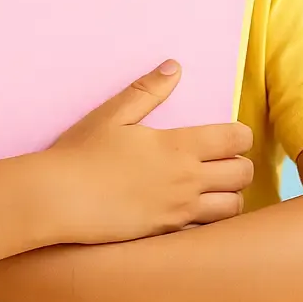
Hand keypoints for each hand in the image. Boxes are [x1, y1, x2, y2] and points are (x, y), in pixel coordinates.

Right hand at [42, 60, 253, 244]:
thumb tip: (175, 66)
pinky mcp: (167, 234)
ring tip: (214, 189)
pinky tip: (193, 213)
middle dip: (241, 164)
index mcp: (178, 146)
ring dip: (231, 196)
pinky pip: (207, 232)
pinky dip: (210, 223)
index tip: (228, 135)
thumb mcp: (113, 115)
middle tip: (223, 161)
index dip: (240, 135)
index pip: (236, 139)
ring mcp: (179, 211)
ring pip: (233, 207)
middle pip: (243, 174)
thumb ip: (148, 91)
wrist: (59, 199)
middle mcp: (187, 179)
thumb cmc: (81, 153)